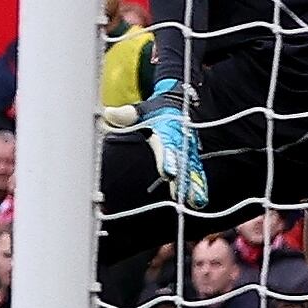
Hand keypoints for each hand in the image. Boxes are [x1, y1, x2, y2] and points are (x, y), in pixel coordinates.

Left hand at [105, 79, 206, 208]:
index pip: (168, 146)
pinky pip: (195, 174)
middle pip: (182, 163)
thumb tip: (109, 114)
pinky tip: (198, 202)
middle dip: (183, 179)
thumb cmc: (157, 112)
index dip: (168, 159)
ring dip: (193, 186)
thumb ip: (127, 114)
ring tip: (195, 201)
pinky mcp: (191, 160)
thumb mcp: (143, 110)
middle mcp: (181, 142)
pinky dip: (197, 185)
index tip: (168, 173)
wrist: (180, 106)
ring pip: (192, 170)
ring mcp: (188, 152)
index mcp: (168, 130)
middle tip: (182, 194)